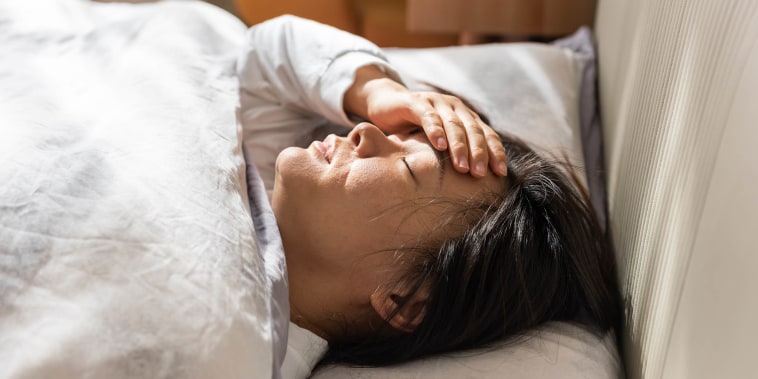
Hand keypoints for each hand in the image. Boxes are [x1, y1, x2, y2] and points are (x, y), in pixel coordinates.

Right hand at [344, 66, 506, 177]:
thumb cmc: (413, 129)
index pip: (487, 134)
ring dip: (459, 147)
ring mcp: (436, 102)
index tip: (501, 173)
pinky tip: (439, 146)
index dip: (495, 152)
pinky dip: (435, 131)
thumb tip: (474, 186)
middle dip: (479, 153)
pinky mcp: (415, 102)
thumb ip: (453, 156)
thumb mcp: (437, 143)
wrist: (385, 104)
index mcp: (465, 117)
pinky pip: (428, 116)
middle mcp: (455, 107)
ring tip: (462, 168)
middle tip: (480, 175)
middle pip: (473, 130)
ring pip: (453, 124)